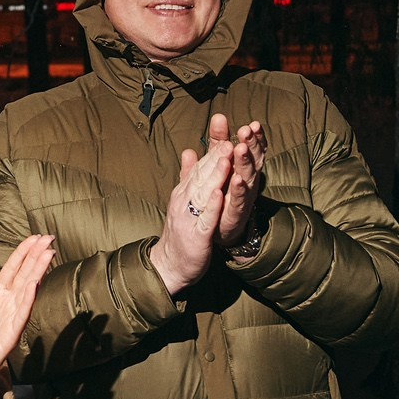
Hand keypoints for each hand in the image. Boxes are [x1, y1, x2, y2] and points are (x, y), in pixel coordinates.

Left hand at [0, 235, 56, 396]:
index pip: (13, 269)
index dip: (23, 253)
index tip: (35, 237)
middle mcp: (7, 304)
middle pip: (25, 275)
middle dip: (36, 257)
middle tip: (48, 238)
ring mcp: (10, 319)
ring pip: (27, 291)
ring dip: (37, 273)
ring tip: (47, 255)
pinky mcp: (10, 336)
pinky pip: (20, 315)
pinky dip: (27, 300)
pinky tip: (33, 285)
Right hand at [146, 116, 236, 294]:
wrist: (168, 265)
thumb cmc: (180, 233)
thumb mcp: (182, 201)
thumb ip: (187, 176)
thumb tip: (190, 151)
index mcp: (183, 193)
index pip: (199, 168)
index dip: (213, 152)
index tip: (226, 134)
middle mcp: (184, 202)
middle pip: (202, 176)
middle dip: (216, 158)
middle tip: (230, 139)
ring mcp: (189, 219)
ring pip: (203, 193)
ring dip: (215, 175)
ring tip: (227, 158)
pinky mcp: (197, 237)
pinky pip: (205, 219)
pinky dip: (212, 206)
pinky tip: (220, 193)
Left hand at [214, 121, 269, 252]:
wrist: (215, 228)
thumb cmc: (220, 191)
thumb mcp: (217, 162)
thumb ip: (218, 142)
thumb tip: (218, 116)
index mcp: (244, 168)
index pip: (253, 149)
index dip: (255, 137)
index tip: (253, 124)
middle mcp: (249, 180)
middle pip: (253, 159)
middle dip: (251, 144)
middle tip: (247, 130)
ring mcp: (244, 196)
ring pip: (248, 177)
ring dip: (245, 163)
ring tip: (240, 149)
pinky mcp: (236, 212)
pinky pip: (239, 200)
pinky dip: (239, 189)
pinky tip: (236, 179)